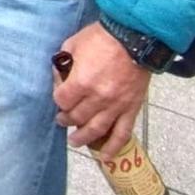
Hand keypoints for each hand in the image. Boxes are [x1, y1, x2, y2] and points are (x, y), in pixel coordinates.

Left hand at [53, 21, 153, 153]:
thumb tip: (60, 77)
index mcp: (82, 82)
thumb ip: (64, 62)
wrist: (136, 37)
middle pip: (77, 117)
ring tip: (74, 141)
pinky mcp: (131, 108)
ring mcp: (116, 106)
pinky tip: (106, 158)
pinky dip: (113, 148)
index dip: (58, 99)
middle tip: (63, 119)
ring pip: (96, 130)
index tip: (59, 95)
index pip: (62, 101)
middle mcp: (98, 98)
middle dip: (67, 119)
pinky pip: (122, 133)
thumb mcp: (74, 44)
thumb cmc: (102, 37)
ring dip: (83, 138)